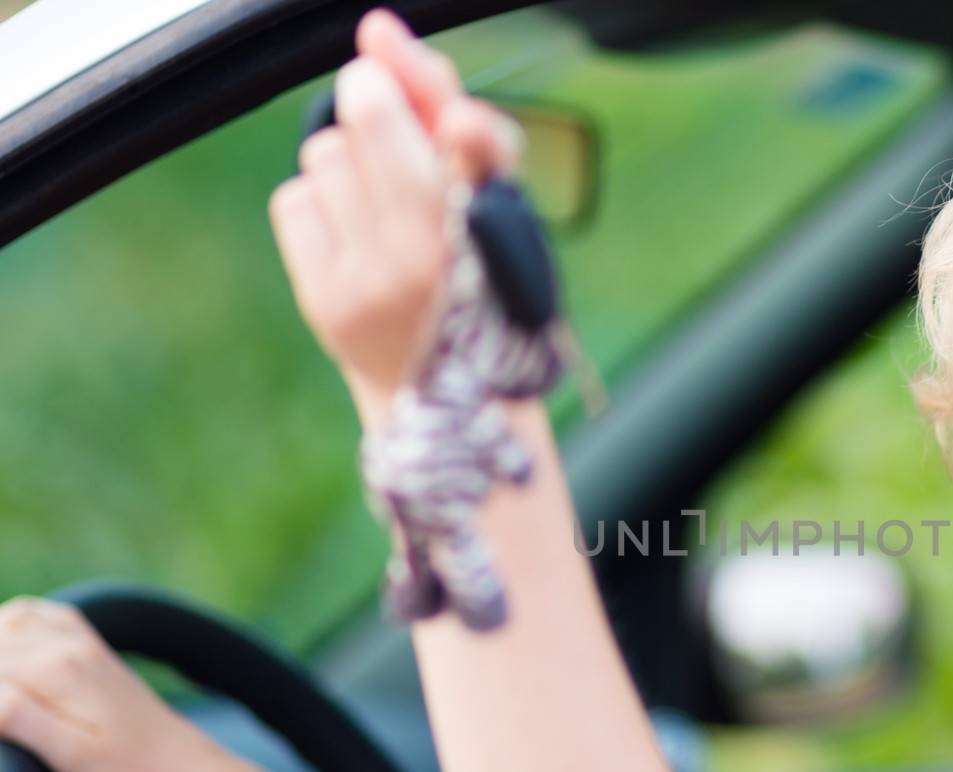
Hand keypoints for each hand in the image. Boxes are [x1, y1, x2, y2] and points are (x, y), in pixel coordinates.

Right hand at [0, 596, 245, 771]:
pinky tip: (8, 652)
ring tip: (4, 695)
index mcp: (56, 668)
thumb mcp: (70, 757)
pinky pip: (42, 618)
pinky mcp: (96, 653)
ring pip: (10, 621)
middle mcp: (69, 645)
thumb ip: (12, 716)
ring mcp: (85, 645)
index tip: (0, 725)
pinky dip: (12, 626)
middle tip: (6, 722)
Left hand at [268, 8, 523, 414]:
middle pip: (371, 118)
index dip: (430, 92)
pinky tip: (351, 237)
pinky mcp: (326, 300)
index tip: (386, 47)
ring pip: (327, 154)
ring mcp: (374, 282)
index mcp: (496, 228)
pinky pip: (296, 199)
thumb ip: (446, 110)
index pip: (470, 141)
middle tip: (378, 108)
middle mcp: (436, 257)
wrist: (445, 395)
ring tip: (381, 210)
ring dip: (348, 165)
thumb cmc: (475, 278)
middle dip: (370, 98)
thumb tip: (377, 30)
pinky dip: (318, 205)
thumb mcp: (490, 197)